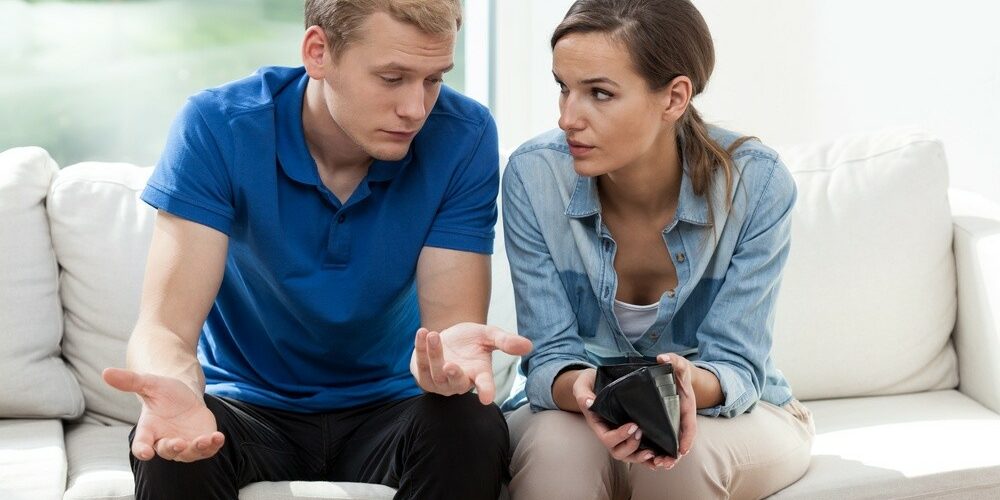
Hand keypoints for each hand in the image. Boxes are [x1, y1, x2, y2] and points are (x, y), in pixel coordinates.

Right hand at [102, 368, 223, 461]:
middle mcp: (165, 441)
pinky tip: (218, 437)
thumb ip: (130, 381)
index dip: (142, 450)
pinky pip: (207, 450)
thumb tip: (106, 372)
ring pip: (189, 454)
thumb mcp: (149, 383)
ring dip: (196, 449)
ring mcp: (185, 444)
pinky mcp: (201, 442)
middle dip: (173, 448)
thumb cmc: (164, 393)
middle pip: (167, 451)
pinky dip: (213, 446)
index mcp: (149, 430)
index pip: (141, 445)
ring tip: (205, 439)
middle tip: (179, 443)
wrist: (185, 396)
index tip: (145, 453)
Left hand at [411, 322, 532, 403]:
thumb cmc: (472, 340)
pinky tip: (423, 333)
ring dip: (434, 354)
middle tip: (450, 365)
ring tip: (434, 335)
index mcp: (479, 375)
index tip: (486, 399)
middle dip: (452, 376)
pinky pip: (420, 363)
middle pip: (456, 383)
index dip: (486, 391)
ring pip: (435, 373)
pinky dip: (420, 348)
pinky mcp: (423, 375)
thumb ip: (505, 341)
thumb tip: (528, 345)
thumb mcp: (489, 335)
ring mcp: (440, 382)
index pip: (484, 385)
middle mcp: (460, 382)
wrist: (449, 338)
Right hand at [572, 368, 655, 464]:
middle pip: (619, 452)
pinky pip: (639, 451)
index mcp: (598, 425)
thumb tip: (589, 402)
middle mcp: (610, 433)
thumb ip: (583, 393)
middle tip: (641, 432)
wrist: (597, 382)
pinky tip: (660, 456)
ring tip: (653, 453)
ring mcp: (621, 436)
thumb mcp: (582, 385)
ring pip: (630, 456)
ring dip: (642, 458)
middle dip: (632, 447)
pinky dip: (649, 458)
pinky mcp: (631, 434)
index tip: (633, 425)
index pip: (607, 438)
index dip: (620, 436)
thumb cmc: (590, 384)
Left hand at [645, 352, 697, 469]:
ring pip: (672, 444)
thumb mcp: (677, 363)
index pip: (689, 425)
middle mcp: (681, 418)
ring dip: (666, 456)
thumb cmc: (677, 370)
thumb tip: (662, 358)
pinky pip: (663, 440)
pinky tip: (651, 460)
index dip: (687, 438)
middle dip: (675, 454)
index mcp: (687, 407)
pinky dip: (659, 451)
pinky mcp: (664, 423)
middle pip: (681, 440)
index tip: (682, 450)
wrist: (677, 374)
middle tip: (665, 463)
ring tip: (658, 465)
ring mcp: (673, 422)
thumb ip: (672, 360)